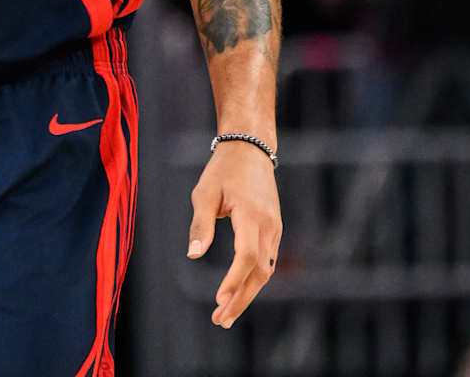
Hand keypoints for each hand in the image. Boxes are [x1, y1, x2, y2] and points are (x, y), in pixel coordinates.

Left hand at [186, 141, 281, 328]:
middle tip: (220, 320)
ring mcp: (275, 229)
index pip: (247, 257)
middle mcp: (269, 226)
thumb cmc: (222, 170)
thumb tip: (193, 256)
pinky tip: (237, 292)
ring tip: (225, 314)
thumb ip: (201, 225)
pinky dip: (253, 280)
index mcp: (252, 216)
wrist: (250, 149)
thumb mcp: (205, 193)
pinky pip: (266, 261)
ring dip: (246, 294)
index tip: (218, 299)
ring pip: (265, 270)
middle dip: (240, 299)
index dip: (233, 280)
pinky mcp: (274, 230)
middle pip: (259, 272)